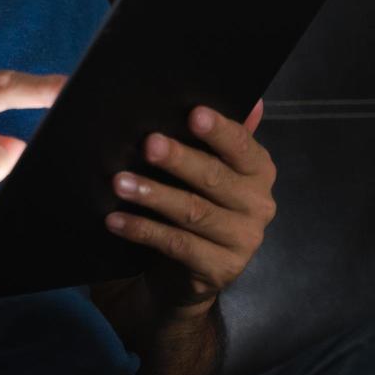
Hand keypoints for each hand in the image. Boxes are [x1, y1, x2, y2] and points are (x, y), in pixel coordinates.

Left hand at [104, 99, 275, 312]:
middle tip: (148, 144)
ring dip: (154, 195)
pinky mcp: (220, 269)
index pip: (241, 145)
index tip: (193, 114)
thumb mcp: (201, 168)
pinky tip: (116, 220)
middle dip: (179, 159)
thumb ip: (214, 134)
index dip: (219, 130)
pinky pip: (177, 244)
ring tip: (120, 183)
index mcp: (257, 170)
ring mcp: (243, 240)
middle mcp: (259, 204)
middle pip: (214, 177)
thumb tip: (248, 99)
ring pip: (193, 212)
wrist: (183, 275)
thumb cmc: (191, 204)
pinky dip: (143, 230)